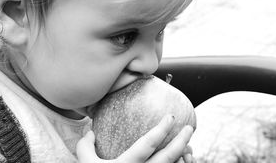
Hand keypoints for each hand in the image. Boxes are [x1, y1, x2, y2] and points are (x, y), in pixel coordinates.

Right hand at [76, 115, 193, 162]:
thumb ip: (85, 147)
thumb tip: (90, 131)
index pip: (148, 143)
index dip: (162, 129)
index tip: (171, 117)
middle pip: (167, 158)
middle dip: (181, 141)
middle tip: (190, 128)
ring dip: (184, 158)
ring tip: (189, 146)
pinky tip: (181, 162)